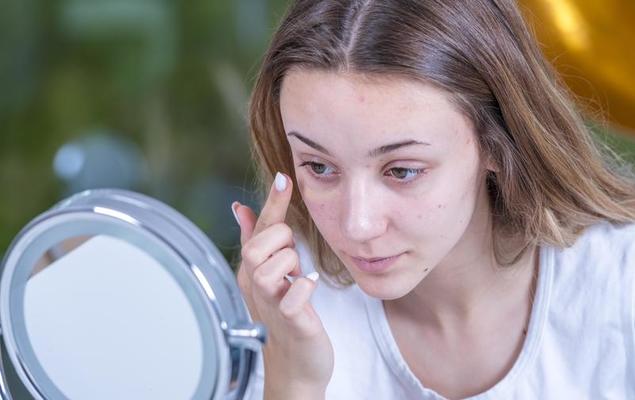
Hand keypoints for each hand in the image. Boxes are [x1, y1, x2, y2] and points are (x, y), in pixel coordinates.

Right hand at [233, 172, 333, 393]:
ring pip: (268, 268)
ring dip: (289, 264)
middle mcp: (257, 286)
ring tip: (297, 275)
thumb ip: (257, 240)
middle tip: (293, 257)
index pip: (260, 230)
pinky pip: (291, 298)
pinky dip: (303, 287)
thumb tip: (240, 208)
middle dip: (280, 241)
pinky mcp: (291, 322)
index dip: (272, 204)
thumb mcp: (269, 274)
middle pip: (256, 247)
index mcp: (253, 270)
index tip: (284, 178)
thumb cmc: (285, 314)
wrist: (297, 363)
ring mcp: (271, 304)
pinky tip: (309, 285)